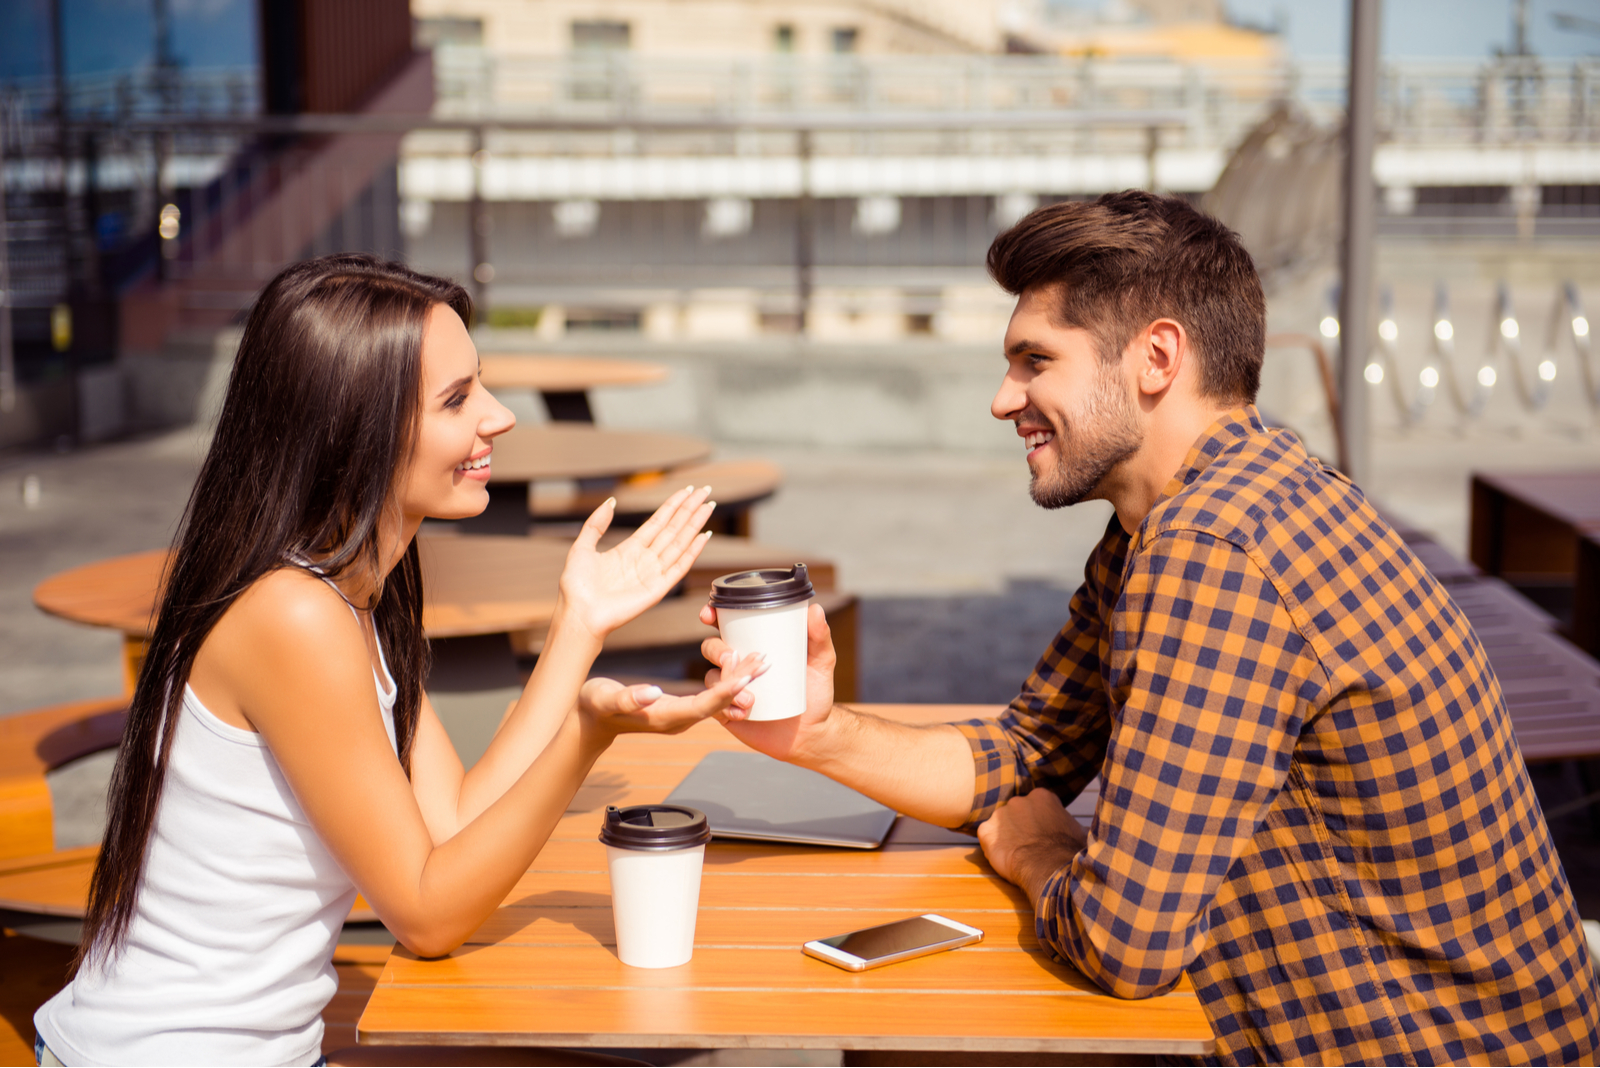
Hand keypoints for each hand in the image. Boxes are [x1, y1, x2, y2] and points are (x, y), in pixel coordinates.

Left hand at [557, 486, 714, 641]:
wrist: (580, 614)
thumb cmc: (577, 588)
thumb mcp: (582, 547)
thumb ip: (596, 524)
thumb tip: (610, 502)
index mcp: (629, 550)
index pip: (657, 522)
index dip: (672, 506)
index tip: (686, 491)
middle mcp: (645, 560)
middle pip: (673, 529)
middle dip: (689, 509)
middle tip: (704, 491)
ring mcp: (653, 573)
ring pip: (679, 543)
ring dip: (694, 524)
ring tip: (708, 506)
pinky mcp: (658, 588)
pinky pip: (679, 566)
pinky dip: (693, 551)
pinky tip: (703, 536)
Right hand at [578, 653, 766, 735]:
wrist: (589, 721)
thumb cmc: (594, 707)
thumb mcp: (605, 699)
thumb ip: (628, 698)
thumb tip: (653, 692)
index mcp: (664, 718)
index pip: (702, 706)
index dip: (724, 692)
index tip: (745, 676)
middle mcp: (677, 719)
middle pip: (717, 703)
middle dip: (741, 683)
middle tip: (764, 662)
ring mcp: (679, 716)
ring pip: (716, 700)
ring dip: (738, 681)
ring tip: (759, 662)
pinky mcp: (678, 709)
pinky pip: (709, 698)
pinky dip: (725, 683)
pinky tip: (738, 670)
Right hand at [697, 601, 835, 760]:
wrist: (811, 731)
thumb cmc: (814, 692)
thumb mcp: (821, 662)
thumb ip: (820, 637)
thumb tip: (815, 609)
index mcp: (753, 644)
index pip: (726, 624)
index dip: (712, 615)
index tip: (709, 615)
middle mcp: (737, 663)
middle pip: (711, 648)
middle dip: (717, 650)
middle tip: (732, 657)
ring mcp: (730, 687)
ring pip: (712, 678)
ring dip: (726, 683)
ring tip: (750, 697)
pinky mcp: (727, 711)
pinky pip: (715, 705)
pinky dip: (726, 707)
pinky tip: (744, 712)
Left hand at [976, 789, 1086, 905]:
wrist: (1048, 867)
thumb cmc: (1067, 852)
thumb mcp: (1078, 831)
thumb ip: (1073, 824)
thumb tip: (1081, 828)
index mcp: (1042, 796)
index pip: (1036, 805)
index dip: (1038, 822)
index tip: (1042, 835)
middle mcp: (1019, 800)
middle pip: (1016, 812)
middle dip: (1020, 827)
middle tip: (1029, 845)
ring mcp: (1001, 814)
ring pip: (1000, 824)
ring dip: (1006, 836)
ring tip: (1017, 853)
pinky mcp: (987, 830)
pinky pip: (986, 836)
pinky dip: (991, 845)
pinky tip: (1004, 856)